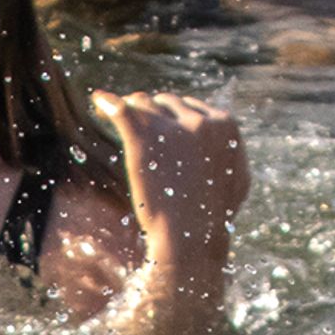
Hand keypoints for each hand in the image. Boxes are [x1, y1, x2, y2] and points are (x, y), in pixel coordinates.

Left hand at [94, 91, 248, 246]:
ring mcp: (173, 126)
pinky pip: (120, 109)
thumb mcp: (236, 180)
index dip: (173, 115)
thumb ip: (232, 156)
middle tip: (135, 121)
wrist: (191, 234)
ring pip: (144, 103)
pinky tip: (98, 100)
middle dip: (152, 111)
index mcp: (225, 126)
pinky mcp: (144, 137)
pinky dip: (108, 102)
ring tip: (115, 113)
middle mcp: (201, 120)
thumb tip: (231, 149)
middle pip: (167, 102)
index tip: (159, 123)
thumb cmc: (212, 216)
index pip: (193, 107)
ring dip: (131, 108)